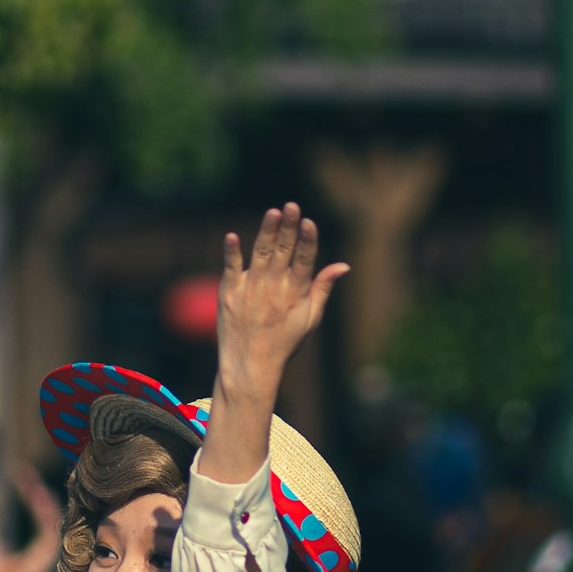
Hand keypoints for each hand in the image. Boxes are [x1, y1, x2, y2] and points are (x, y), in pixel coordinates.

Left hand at [216, 203, 345, 391]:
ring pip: (260, 254)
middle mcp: (273, 290)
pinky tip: (232, 236)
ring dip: (266, 232)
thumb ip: (323, 289)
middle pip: (283, 252)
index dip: (307, 241)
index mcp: (295, 294)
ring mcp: (250, 290)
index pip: (304, 261)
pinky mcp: (229, 294)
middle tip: (291, 205)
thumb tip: (343, 265)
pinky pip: (230, 269)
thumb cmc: (284, 342)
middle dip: (288, 228)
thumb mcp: (310, 319)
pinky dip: (231, 252)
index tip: (308, 221)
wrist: (250, 366)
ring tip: (273, 212)